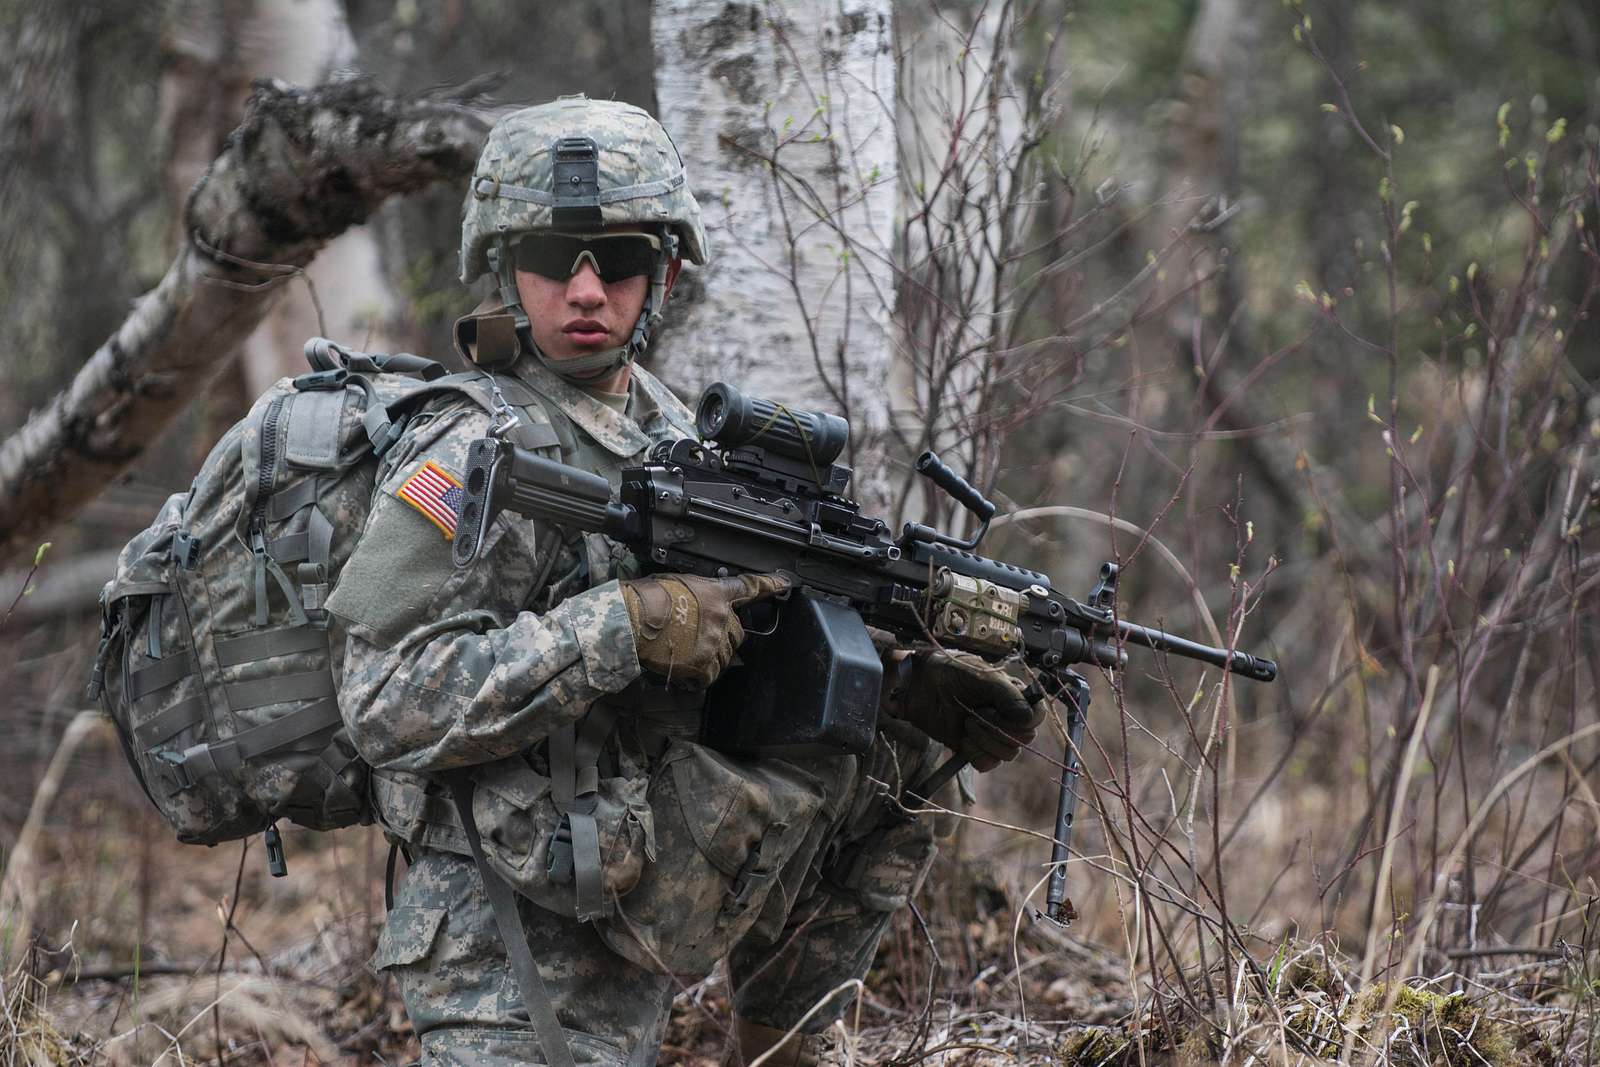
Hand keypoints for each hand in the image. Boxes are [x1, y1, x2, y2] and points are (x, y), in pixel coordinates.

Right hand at [620, 572, 788, 686]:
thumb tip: (696, 604)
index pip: (749, 588)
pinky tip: (682, 669)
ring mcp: (714, 642)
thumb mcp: (676, 583)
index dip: (769, 584)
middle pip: (737, 633)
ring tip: (684, 652)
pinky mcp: (703, 664)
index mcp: (715, 593)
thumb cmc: (645, 599)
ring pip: (725, 656)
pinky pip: (710, 675)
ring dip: (710, 658)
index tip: (785, 582)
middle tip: (698, 638)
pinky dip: (698, 676)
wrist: (631, 619)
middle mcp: (721, 617)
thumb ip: (696, 595)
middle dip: (722, 637)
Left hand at [882, 648, 1043, 770]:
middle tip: (976, 713)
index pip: (1037, 717)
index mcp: (1014, 695)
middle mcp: (1007, 716)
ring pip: (1008, 753)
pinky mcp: (975, 748)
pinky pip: (988, 763)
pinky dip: (975, 754)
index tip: (999, 710)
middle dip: (998, 728)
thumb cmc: (949, 672)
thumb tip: (1028, 717)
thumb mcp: (980, 675)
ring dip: (985, 740)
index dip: (1024, 720)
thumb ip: (1007, 694)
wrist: (918, 685)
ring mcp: (992, 733)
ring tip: (966, 722)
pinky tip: (962, 739)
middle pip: (1024, 738)